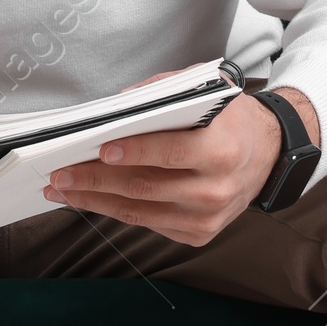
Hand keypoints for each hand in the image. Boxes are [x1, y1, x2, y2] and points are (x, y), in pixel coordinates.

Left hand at [42, 85, 320, 247]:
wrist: (267, 155)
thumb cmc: (229, 120)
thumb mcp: (207, 90)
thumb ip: (163, 91)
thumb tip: (118, 106)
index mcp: (222, 151)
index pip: (169, 153)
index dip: (133, 152)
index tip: (100, 148)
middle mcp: (215, 190)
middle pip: (144, 187)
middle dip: (95, 180)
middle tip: (59, 173)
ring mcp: (206, 218)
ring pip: (138, 211)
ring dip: (94, 201)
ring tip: (62, 189)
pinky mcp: (197, 234)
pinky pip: (146, 223)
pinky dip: (114, 210)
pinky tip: (90, 199)